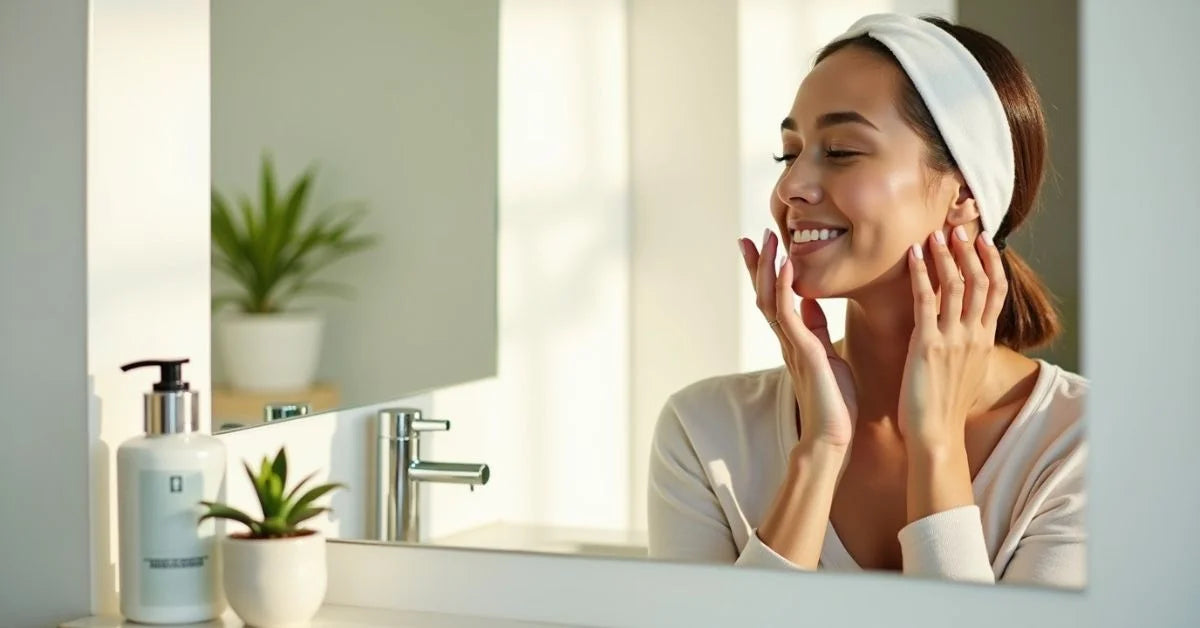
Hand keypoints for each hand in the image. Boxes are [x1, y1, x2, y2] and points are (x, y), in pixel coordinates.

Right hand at [739, 230, 857, 450]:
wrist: (832, 436)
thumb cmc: (834, 401)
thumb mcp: (829, 355)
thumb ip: (816, 329)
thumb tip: (808, 302)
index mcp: (793, 340)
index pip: (774, 299)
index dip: (766, 274)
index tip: (761, 248)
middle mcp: (786, 340)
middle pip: (764, 294)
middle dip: (757, 265)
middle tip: (751, 237)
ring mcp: (791, 344)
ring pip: (770, 299)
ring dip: (768, 268)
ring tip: (767, 240)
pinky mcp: (802, 350)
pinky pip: (788, 313)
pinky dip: (784, 287)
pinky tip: (786, 265)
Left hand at [898, 226, 1006, 450]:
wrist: (936, 435)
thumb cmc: (942, 407)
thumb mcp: (964, 371)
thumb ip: (965, 346)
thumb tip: (963, 330)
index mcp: (984, 341)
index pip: (996, 292)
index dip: (992, 262)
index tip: (985, 240)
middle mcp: (974, 336)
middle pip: (981, 282)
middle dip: (971, 251)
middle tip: (961, 227)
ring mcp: (953, 339)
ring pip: (956, 286)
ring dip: (946, 256)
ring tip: (937, 232)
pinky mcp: (928, 345)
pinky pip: (926, 301)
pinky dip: (922, 274)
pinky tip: (914, 255)